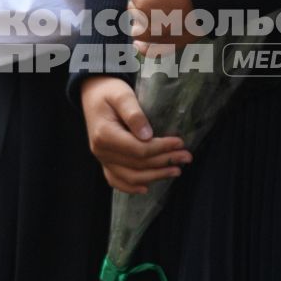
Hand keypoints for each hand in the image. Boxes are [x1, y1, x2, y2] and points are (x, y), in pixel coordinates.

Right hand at [80, 75, 191, 194]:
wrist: (93, 93)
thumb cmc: (109, 91)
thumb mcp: (122, 95)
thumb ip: (134, 114)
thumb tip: (147, 136)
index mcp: (105, 135)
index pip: (138, 150)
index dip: (161, 148)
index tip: (180, 143)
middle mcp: (101, 151)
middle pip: (138, 164)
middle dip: (164, 161)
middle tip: (186, 156)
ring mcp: (102, 158)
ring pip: (130, 176)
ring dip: (155, 176)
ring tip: (176, 170)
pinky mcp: (105, 161)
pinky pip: (116, 180)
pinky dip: (131, 187)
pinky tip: (146, 188)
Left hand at [120, 0, 194, 53]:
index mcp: (144, 3)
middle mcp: (148, 23)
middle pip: (134, 9)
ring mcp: (160, 36)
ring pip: (138, 29)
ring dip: (141, 20)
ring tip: (154, 10)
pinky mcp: (172, 44)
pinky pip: (152, 51)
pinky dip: (144, 48)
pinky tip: (139, 44)